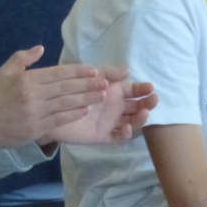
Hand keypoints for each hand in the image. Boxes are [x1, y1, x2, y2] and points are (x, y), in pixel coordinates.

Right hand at [0, 46, 108, 154]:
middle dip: (87, 84)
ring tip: (101, 95)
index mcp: (27, 79)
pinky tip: (85, 109)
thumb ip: (23, 58)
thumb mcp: (5, 72)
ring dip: (85, 98)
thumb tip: (41, 47)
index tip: (93, 70)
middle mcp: (33, 94)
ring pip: (65, 103)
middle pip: (65, 87)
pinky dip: (73, 114)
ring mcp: (35, 112)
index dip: (77, 71)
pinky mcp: (36, 128)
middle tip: (105, 81)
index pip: (57, 73)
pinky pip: (59, 120)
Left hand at [42, 67, 157, 144]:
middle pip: (137, 107)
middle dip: (147, 103)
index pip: (134, 91)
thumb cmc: (73, 90)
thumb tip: (128, 70)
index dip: (143, 90)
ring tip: (144, 112)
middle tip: (154, 100)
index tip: (151, 87)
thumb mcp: (90, 76)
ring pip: (132, 122)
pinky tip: (127, 127)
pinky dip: (125, 134)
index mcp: (115, 92)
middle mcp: (116, 107)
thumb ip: (108, 73)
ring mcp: (111, 122)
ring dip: (140, 118)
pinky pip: (118, 136)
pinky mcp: (103, 135)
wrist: (53, 108)